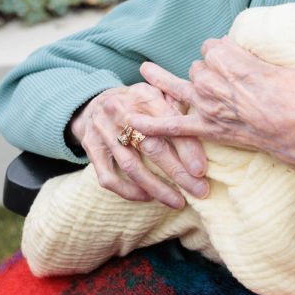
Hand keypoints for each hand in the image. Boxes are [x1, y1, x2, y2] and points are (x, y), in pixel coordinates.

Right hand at [68, 83, 208, 208]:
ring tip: (179, 202)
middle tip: (199, 190)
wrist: (93, 103)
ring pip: (131, 166)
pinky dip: (128, 190)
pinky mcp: (91, 149)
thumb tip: (203, 125)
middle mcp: (120, 113)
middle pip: (151, 146)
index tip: (201, 169)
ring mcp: (103, 132)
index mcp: (141, 96)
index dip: (186, 147)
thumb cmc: (135, 102)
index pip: (167, 123)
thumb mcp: (155, 93)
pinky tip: (147, 197)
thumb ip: (176, 104)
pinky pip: (108, 177)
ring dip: (157, 187)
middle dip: (177, 172)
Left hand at [130, 38, 294, 194]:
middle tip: (225, 80)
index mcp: (229, 58)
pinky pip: (174, 126)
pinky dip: (152, 125)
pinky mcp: (209, 129)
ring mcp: (208, 105)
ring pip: (179, 85)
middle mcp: (213, 79)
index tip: (231, 57)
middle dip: (208, 70)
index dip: (222, 52)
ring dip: (162, 79)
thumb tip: (250, 59)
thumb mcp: (279, 65)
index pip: (213, 46)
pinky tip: (133, 122)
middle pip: (198, 66)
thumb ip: (256, 60)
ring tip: (146, 71)